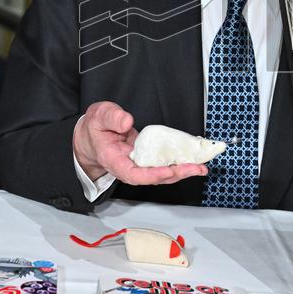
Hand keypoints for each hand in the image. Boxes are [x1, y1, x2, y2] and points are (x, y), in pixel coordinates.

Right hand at [73, 101, 207, 185]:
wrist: (92, 136)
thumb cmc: (95, 128)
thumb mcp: (99, 116)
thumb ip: (112, 118)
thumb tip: (127, 122)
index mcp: (114, 160)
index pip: (133, 174)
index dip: (152, 175)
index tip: (168, 171)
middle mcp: (128, 166)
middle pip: (153, 177)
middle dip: (176, 174)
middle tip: (196, 169)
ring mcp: (139, 164)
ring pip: (161, 173)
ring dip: (182, 171)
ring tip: (200, 167)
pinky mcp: (147, 159)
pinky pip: (163, 164)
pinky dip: (178, 163)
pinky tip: (192, 159)